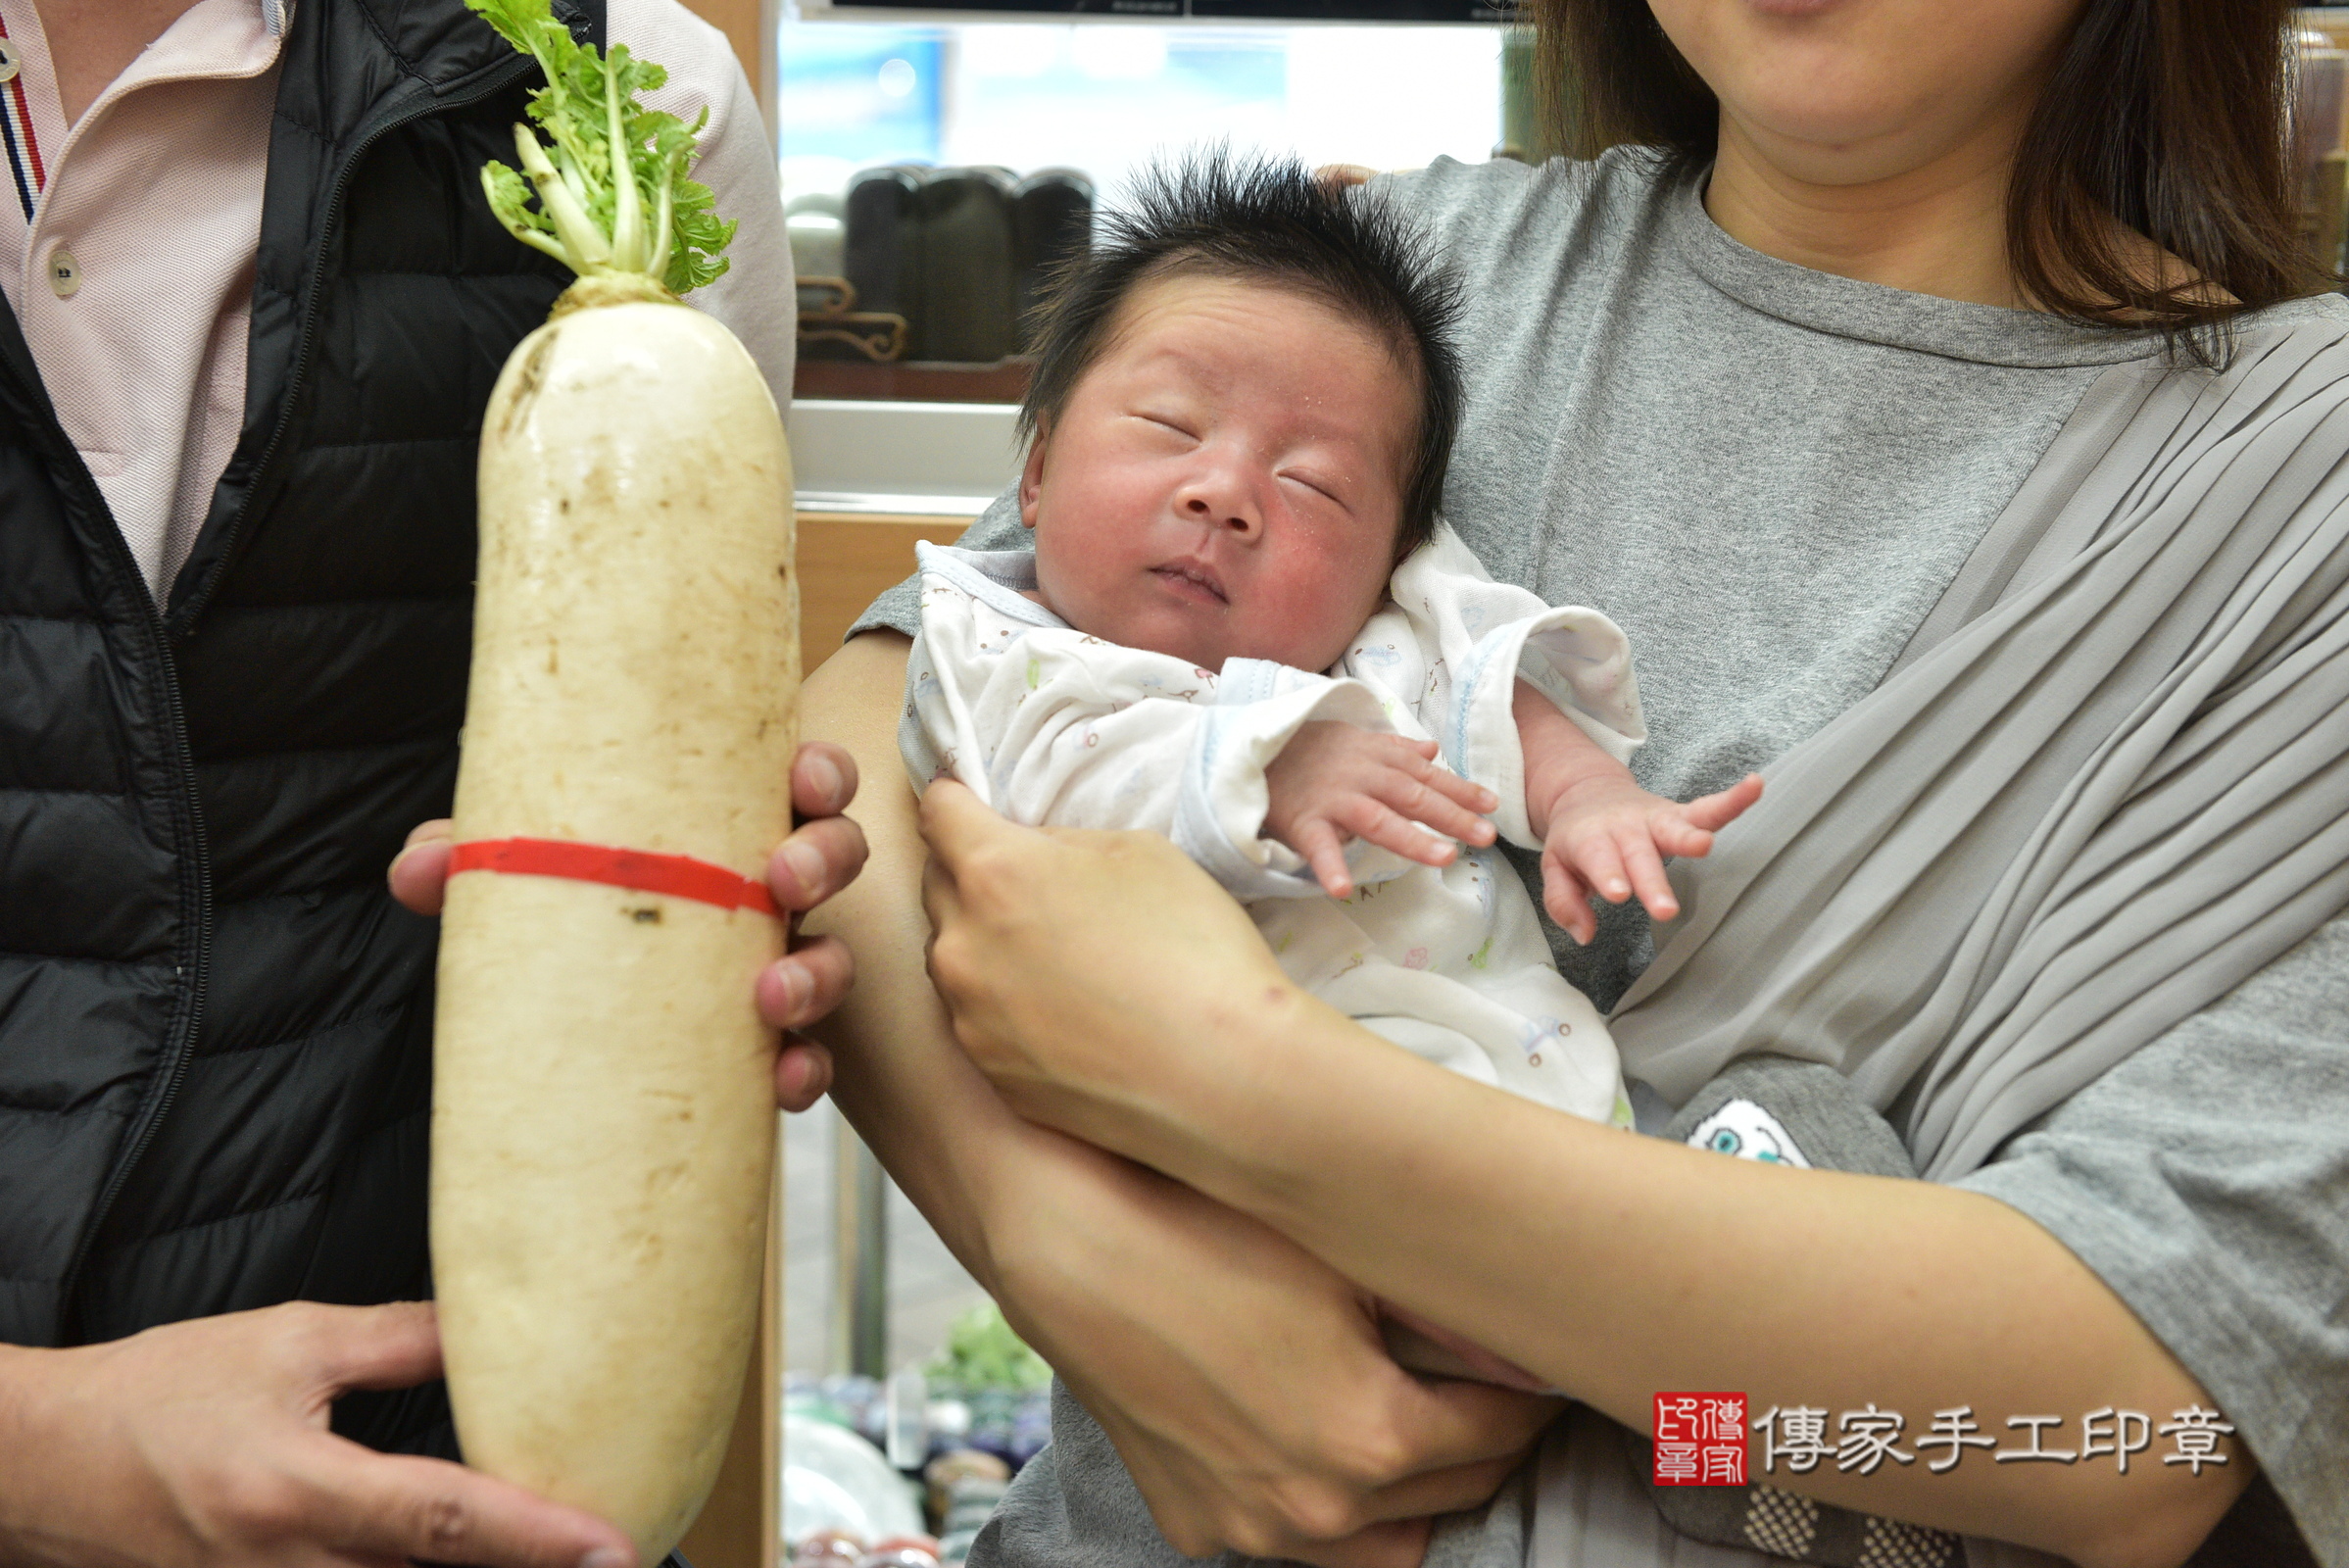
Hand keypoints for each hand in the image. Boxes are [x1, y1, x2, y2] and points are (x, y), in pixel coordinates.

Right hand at [0, 1301, 632, 1567]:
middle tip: (614, 1553)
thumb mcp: (290, 1341)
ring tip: (559, 1551)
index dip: (536, 1539)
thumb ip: (403, 1341)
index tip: (613, 1548)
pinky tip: (468, 1558)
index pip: (444, 1521)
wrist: (46, 1464)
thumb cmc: (162, 1394)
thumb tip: (503, 1329)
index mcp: (298, 1490)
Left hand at [386, 742, 867, 1111]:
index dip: (819, 773)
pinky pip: (814, 1056)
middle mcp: (767, 890)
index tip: (803, 782)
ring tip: (773, 995)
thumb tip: (420, 869)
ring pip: (837, 956)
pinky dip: (806, 1067)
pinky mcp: (773, 1044)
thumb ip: (473, 862)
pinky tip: (782, 1080)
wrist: (563, 1027)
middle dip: (825, 859)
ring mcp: (779, 964)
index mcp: (728, 824)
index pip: (799, 778)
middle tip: (782, 880)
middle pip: (837, 853)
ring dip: (819, 972)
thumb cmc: (571, 905)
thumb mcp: (523, 873)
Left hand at [918, 779, 1293, 1147]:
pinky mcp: (989, 1073)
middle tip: (1036, 887)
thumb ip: (1064, 844)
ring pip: (955, 956)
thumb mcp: (1142, 853)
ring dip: (987, 943)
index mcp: (994, 873)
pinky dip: (1006, 1006)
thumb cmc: (1194, 951)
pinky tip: (1067, 1015)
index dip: (957, 801)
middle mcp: (960, 944)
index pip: (937, 812)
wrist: (1223, 1078)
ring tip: (1059, 959)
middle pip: (938, 885)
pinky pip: (977, 1019)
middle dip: (973, 874)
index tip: (973, 806)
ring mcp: (967, 1017)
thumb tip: (1032, 855)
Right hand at [985, 1128, 1560, 1566]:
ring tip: (1418, 1424)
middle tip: (1493, 1387)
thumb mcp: (1344, 1258)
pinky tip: (1320, 1435)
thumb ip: (1446, 1319)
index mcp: (1370, 1440)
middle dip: (1485, 1442)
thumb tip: (1529, 1352)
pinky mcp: (1195, 1523)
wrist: (1066, 1243)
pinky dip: (1323, 1502)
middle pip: (1455, 1495)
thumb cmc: (1203, 1230)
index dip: (1532, 1396)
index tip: (1542, 1365)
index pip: (1501, 1435)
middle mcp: (1316, 1509)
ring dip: (1413, 1493)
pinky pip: (1292, 1536)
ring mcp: (1249, 1527)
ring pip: (1382, 1544)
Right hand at [1264, 722, 1496, 897]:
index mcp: (1376, 757)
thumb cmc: (1306, 749)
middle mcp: (1361, 776)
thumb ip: (1395, 747)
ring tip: (1444, 859)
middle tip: (1486, 837)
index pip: (1425, 775)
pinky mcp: (1303, 821)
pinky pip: (1318, 846)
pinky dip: (1329, 866)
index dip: (1460, 789)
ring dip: (1412, 840)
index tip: (1493, 805)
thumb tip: (1433, 750)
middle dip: (1452, 816)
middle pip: (1412, 797)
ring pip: (1378, 819)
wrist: (1251, 745)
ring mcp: (1333, 799)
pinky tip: (1343, 889)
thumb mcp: (1354, 739)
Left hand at [1537, 771, 1762, 943]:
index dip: (1610, 876)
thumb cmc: (1576, 840)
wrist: (1586, 792)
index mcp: (1591, 840)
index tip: (1619, 895)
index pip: (1600, 860)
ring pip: (1674, 827)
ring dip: (1690, 838)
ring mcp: (1654, 820)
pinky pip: (1709, 808)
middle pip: (1640, 856)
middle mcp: (1625, 827)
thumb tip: (1585, 934)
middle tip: (1665, 910)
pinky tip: (1755, 786)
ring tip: (1705, 845)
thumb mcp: (1555, 868)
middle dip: (1653, 882)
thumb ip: (1564, 902)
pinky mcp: (1679, 815)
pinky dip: (1733, 799)